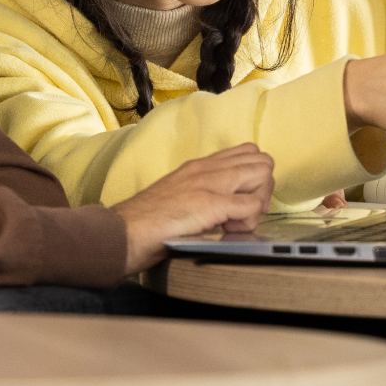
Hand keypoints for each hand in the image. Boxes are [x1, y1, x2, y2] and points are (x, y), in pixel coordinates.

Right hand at [110, 143, 275, 275]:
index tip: (242, 203)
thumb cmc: (147, 224)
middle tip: (245, 213)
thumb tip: (230, 210)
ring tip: (237, 222)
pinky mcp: (208, 204)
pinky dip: (249, 221)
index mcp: (199, 166)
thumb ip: (202, 194)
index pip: (248, 152)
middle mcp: (206, 168)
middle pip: (262, 160)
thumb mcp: (179, 198)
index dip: (255, 179)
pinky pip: (250, 205)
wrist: (122, 233)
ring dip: (259, 202)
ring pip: (262, 174)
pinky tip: (230, 230)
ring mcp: (208, 184)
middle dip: (263, 189)